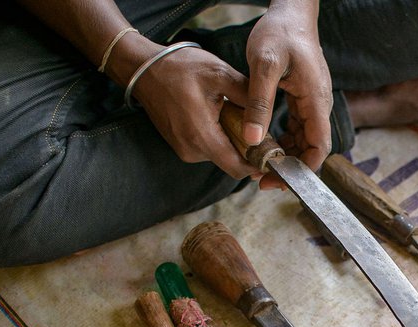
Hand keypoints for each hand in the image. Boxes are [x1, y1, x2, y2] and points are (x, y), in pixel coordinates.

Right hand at [130, 41, 259, 179]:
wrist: (143, 69)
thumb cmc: (180, 68)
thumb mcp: (220, 74)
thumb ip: (248, 96)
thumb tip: (270, 115)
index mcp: (202, 136)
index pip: (236, 167)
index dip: (258, 165)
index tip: (273, 156)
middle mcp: (191, 150)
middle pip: (231, 162)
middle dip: (247, 148)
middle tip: (259, 127)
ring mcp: (184, 150)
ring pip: (220, 154)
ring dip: (232, 140)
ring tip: (232, 113)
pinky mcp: (180, 145)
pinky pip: (207, 148)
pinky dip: (219, 136)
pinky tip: (218, 115)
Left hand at [243, 0, 332, 188]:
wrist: (290, 12)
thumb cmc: (279, 33)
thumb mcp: (264, 65)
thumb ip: (258, 102)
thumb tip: (251, 139)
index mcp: (315, 99)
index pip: (320, 145)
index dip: (304, 168)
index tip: (281, 179)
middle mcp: (318, 104)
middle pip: (312, 147)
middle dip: (292, 167)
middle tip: (264, 180)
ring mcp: (312, 102)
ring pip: (304, 139)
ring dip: (287, 154)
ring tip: (261, 165)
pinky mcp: (303, 99)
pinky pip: (297, 127)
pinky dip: (284, 139)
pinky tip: (264, 143)